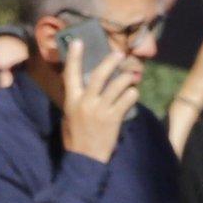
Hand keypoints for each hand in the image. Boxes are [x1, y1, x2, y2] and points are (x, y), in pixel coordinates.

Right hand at [61, 39, 141, 162]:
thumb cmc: (75, 139)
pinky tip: (133, 94)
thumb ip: (75, 101)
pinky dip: (132, 94)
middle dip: (110, 62)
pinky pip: (127, 100)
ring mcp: (100, 110)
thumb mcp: (69, 117)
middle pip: (99, 75)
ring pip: (117, 85)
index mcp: (72, 101)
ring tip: (132, 75)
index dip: (74, 57)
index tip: (78, 41)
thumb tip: (81, 85)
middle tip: (120, 54)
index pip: (71, 74)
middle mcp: (86, 103)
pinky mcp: (113, 118)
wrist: (84, 161)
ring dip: (126, 78)